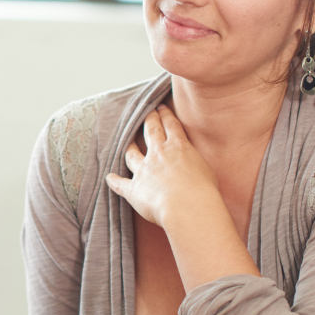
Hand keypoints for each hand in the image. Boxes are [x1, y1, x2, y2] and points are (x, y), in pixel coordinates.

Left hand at [104, 105, 220, 228]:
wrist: (187, 207)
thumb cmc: (202, 190)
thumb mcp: (205, 169)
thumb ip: (194, 161)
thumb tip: (191, 163)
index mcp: (178, 147)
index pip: (170, 125)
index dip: (165, 115)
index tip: (161, 108)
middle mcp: (158, 154)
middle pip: (151, 132)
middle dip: (149, 120)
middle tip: (147, 113)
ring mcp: (143, 170)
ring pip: (132, 154)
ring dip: (129, 148)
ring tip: (127, 143)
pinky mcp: (134, 189)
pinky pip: (120, 184)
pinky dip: (114, 181)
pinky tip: (109, 178)